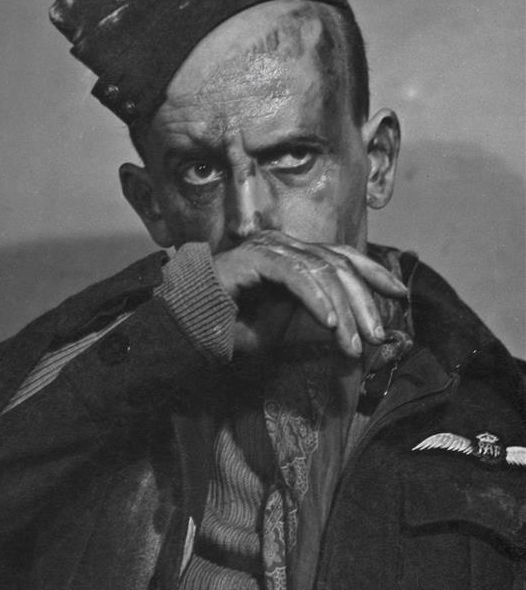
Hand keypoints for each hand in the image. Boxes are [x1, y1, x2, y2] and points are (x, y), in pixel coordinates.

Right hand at [213, 231, 406, 355]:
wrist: (188, 330)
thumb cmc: (233, 328)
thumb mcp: (285, 327)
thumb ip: (317, 320)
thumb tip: (356, 331)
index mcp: (293, 256)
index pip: (342, 257)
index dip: (373, 273)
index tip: (400, 294)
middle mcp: (283, 245)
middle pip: (338, 263)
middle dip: (364, 300)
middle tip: (378, 336)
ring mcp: (268, 248)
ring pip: (321, 270)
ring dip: (343, 310)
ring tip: (356, 344)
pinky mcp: (253, 258)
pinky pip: (294, 275)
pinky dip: (316, 300)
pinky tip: (330, 325)